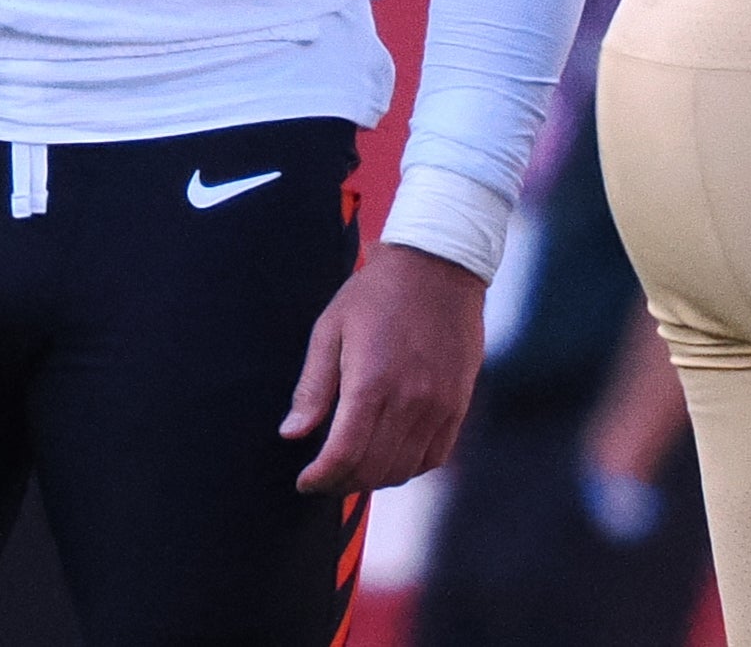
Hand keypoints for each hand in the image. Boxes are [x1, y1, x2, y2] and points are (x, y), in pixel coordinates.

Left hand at [285, 241, 485, 493]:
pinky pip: (434, 457)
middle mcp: (409, 400)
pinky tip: (390, 455)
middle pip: (372, 470)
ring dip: (374, 479)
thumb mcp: (331, 328)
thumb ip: (313, 386)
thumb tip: (291, 433)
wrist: (439, 266)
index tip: (305, 481)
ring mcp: (438, 405)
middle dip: (340, 483)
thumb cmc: (377, 294)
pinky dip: (409, 467)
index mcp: (371, 382)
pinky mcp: (458, 404)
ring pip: (403, 470)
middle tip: (324, 477)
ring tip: (354, 467)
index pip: (343, 455)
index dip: (319, 478)